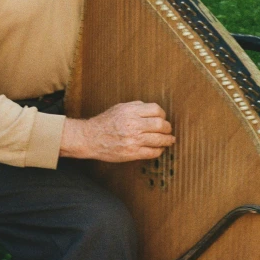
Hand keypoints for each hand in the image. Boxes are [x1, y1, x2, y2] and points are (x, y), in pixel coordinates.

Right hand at [60, 101, 175, 162]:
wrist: (90, 138)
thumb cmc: (105, 122)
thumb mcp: (119, 108)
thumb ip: (136, 107)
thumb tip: (153, 110)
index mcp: (130, 111)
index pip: (156, 110)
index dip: (162, 114)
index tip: (162, 118)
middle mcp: (133, 125)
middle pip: (161, 125)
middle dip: (167, 128)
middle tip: (168, 130)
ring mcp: (133, 140)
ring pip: (159, 140)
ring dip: (167, 140)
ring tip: (169, 140)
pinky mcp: (132, 153)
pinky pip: (152, 152)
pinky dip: (159, 150)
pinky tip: (159, 148)